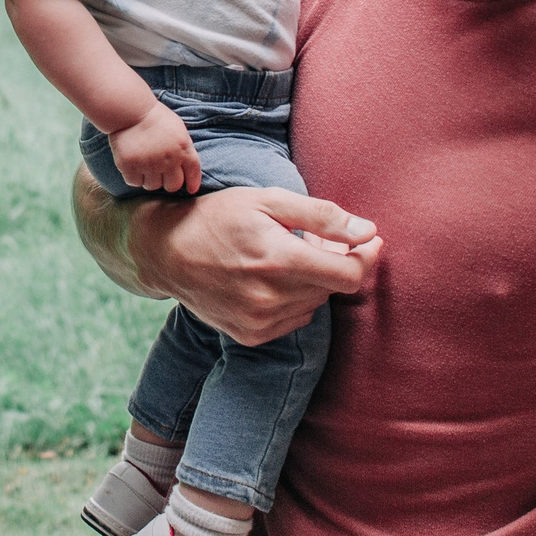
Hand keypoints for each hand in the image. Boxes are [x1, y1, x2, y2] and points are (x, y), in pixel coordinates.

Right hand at [108, 101, 202, 193]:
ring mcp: (149, 163)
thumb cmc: (153, 116)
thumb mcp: (177, 128)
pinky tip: (131, 165)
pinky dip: (133, 177)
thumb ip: (182, 147)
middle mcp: (169, 159)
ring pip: (152, 186)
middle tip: (159, 174)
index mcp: (183, 147)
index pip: (193, 171)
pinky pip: (134, 182)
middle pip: (173, 185)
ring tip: (143, 165)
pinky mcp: (130, 166)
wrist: (129, 110)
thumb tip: (184, 166)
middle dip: (167, 182)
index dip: (193, 182)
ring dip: (149, 179)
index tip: (190, 189)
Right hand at [128, 186, 380, 345]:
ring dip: (312, 281)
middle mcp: (271, 297)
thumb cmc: (219, 217)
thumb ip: (322, 216)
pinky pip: (294, 320)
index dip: (366, 256)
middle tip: (311, 237)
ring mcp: (259, 321)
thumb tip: (368, 232)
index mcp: (279, 260)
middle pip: (332, 288)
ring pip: (314, 304)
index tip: (369, 240)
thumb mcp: (268, 200)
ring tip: (285, 256)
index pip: (349, 275)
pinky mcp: (250, 335)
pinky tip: (270, 279)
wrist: (165, 252)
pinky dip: (293, 299)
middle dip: (333, 261)